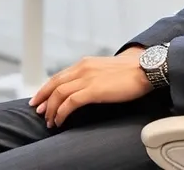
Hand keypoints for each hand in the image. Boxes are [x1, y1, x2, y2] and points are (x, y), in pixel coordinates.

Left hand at [27, 52, 152, 128]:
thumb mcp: (105, 70)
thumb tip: (85, 88)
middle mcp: (82, 68)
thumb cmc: (130, 72)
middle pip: (54, 84)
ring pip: (59, 94)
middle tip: (38, 110)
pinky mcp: (93, 89)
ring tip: (50, 121)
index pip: (59, 76)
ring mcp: (87, 78)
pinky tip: (60, 120)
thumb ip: (93, 75)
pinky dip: (62, 112)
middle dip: (44, 98)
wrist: (145, 69)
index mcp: (84, 63)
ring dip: (52, 109)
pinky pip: (70, 102)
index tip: (40, 98)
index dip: (47, 88)